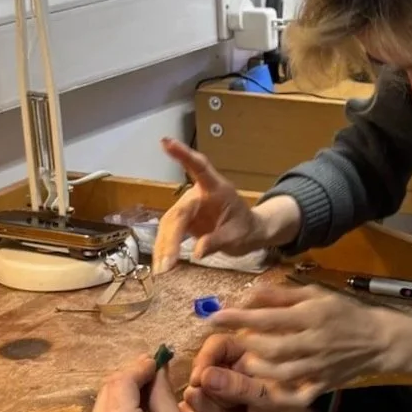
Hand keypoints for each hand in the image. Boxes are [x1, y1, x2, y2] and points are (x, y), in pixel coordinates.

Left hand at [76, 356, 201, 411]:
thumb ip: (161, 393)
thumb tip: (157, 365)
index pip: (121, 382)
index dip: (139, 367)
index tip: (158, 360)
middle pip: (107, 391)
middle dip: (130, 378)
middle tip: (154, 373)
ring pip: (101, 405)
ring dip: (122, 393)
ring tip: (147, 394)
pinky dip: (115, 411)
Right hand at [152, 138, 301, 273]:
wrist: (249, 233)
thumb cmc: (247, 229)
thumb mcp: (239, 236)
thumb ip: (219, 241)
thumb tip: (197, 251)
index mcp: (215, 189)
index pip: (198, 167)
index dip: (183, 155)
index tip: (166, 142)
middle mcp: (198, 195)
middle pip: (177, 213)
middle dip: (170, 238)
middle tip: (167, 262)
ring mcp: (189, 208)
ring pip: (169, 225)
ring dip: (164, 246)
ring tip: (163, 269)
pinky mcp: (183, 221)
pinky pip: (169, 234)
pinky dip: (165, 249)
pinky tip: (161, 264)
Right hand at [181, 333, 319, 411]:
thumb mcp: (269, 397)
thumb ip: (240, 386)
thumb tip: (205, 377)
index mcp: (247, 354)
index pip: (217, 344)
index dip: (205, 359)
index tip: (200, 380)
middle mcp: (227, 368)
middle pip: (200, 373)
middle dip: (214, 396)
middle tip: (237, 407)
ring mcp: (215, 391)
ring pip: (193, 395)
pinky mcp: (205, 411)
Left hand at [209, 285, 395, 392]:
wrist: (379, 340)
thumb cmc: (343, 312)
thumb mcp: (316, 294)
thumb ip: (282, 295)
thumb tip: (249, 292)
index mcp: (311, 315)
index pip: (269, 317)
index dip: (239, 318)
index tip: (214, 316)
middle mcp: (314, 342)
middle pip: (271, 347)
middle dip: (243, 345)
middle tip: (224, 342)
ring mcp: (318, 366)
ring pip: (281, 373)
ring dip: (256, 369)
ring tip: (242, 363)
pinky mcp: (322, 385)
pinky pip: (298, 395)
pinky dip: (279, 396)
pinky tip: (263, 391)